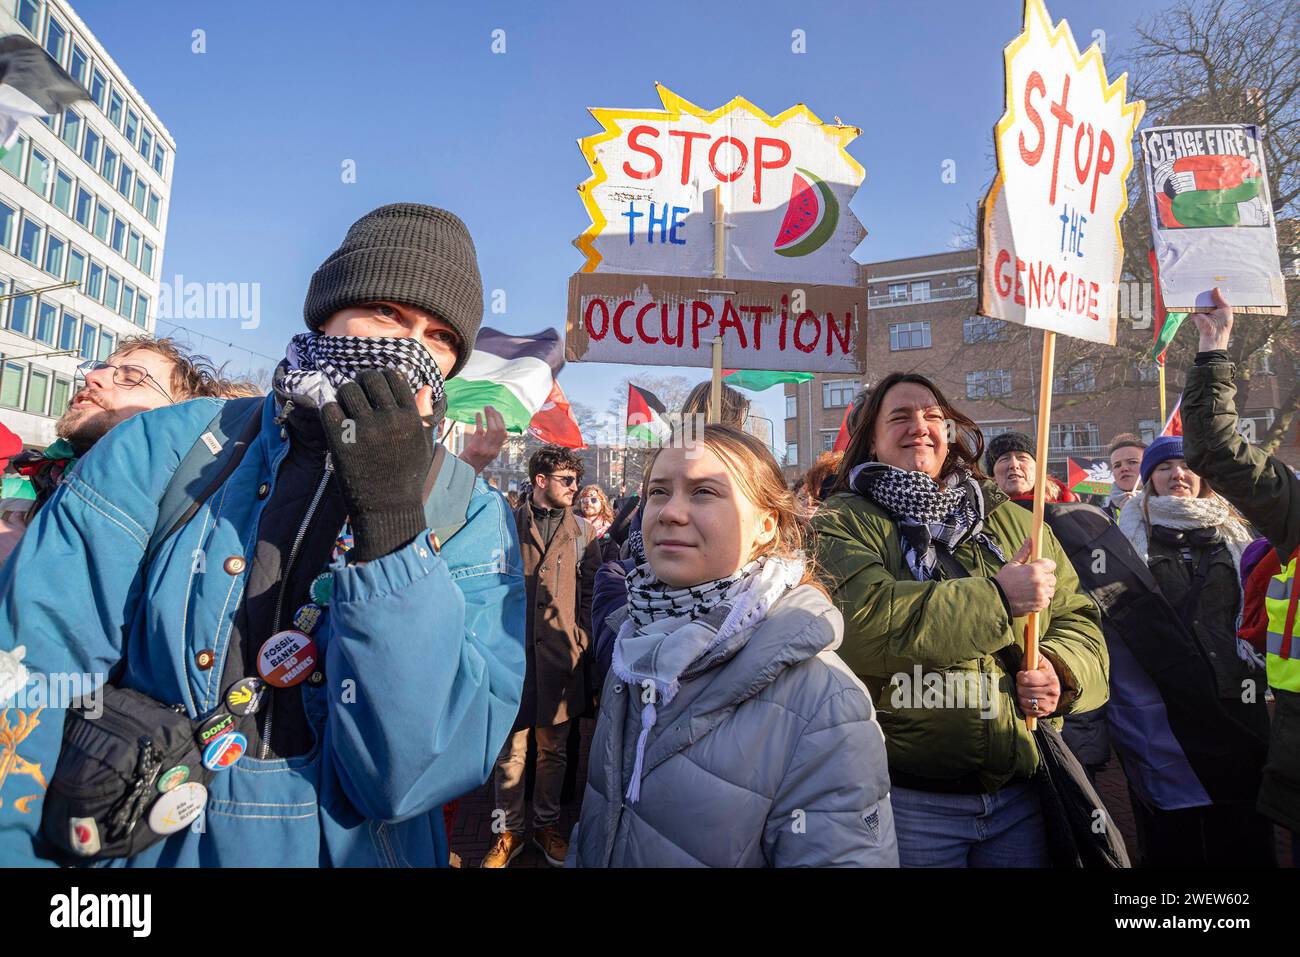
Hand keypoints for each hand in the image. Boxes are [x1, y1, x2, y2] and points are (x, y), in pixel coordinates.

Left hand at [321, 369, 431, 562]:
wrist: (388, 509)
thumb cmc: (408, 477)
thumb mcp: (423, 445)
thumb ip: (424, 415)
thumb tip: (423, 386)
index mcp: (410, 417)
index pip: (392, 377)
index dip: (382, 378)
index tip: (376, 388)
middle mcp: (389, 419)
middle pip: (368, 378)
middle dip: (362, 383)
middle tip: (359, 395)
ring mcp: (364, 429)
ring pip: (347, 390)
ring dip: (345, 395)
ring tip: (347, 409)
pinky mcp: (341, 440)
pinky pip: (329, 408)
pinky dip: (331, 411)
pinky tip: (337, 421)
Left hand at [459, 406, 506, 473]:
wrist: (464, 471)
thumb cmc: (473, 461)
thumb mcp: (486, 454)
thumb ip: (491, 443)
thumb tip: (492, 427)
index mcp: (496, 451)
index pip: (504, 433)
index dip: (501, 422)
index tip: (497, 413)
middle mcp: (493, 450)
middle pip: (500, 430)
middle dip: (497, 417)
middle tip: (491, 408)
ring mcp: (485, 449)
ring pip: (493, 430)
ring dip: (490, 417)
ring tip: (486, 409)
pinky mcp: (476, 447)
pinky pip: (480, 431)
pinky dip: (480, 421)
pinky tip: (477, 415)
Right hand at [994, 538, 1056, 615]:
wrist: (998, 598)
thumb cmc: (1004, 580)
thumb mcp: (1013, 564)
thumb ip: (1024, 552)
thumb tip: (1030, 540)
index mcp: (1035, 569)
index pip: (1051, 564)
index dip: (1046, 565)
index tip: (1040, 567)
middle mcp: (1040, 581)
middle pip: (1052, 577)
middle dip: (1045, 577)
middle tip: (1033, 579)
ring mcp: (1041, 594)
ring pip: (1051, 589)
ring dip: (1044, 589)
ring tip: (1031, 589)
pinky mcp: (1041, 604)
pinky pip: (1047, 600)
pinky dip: (1041, 599)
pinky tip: (1031, 597)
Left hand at [1016, 653, 1060, 716]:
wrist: (1051, 684)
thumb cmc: (1039, 670)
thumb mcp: (1036, 659)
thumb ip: (1030, 647)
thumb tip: (1026, 629)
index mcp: (1050, 678)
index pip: (1027, 679)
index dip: (1020, 676)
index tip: (1022, 674)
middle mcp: (1053, 692)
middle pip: (1024, 691)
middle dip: (1019, 686)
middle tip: (1022, 683)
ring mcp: (1050, 704)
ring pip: (1025, 701)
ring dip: (1020, 696)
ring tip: (1024, 690)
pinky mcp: (1046, 713)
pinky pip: (1027, 712)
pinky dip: (1023, 705)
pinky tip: (1026, 699)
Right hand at [1191, 286, 1232, 351]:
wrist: (1213, 333)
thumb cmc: (1223, 323)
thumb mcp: (1225, 308)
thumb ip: (1220, 299)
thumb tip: (1215, 288)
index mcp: (1219, 307)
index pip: (1218, 296)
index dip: (1218, 290)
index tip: (1218, 280)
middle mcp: (1210, 307)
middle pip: (1209, 296)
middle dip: (1209, 289)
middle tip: (1209, 277)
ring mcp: (1202, 309)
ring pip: (1201, 298)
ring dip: (1201, 292)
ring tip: (1201, 281)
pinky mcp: (1195, 311)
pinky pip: (1193, 303)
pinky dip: (1193, 298)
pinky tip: (1194, 289)